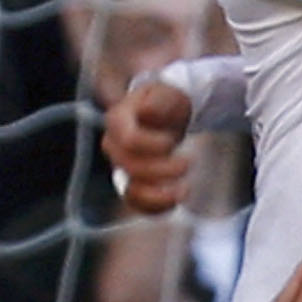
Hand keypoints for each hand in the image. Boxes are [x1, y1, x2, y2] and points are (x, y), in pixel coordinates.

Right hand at [103, 77, 194, 211]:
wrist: (167, 114)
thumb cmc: (166, 101)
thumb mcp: (167, 94)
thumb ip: (158, 102)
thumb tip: (146, 111)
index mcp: (117, 120)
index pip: (129, 140)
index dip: (152, 146)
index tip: (172, 141)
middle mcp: (113, 146)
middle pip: (130, 167)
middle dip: (162, 169)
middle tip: (188, 162)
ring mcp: (121, 167)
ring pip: (131, 190)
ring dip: (159, 194)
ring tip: (184, 190)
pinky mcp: (132, 184)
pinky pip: (137, 204)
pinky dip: (156, 207)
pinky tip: (176, 200)